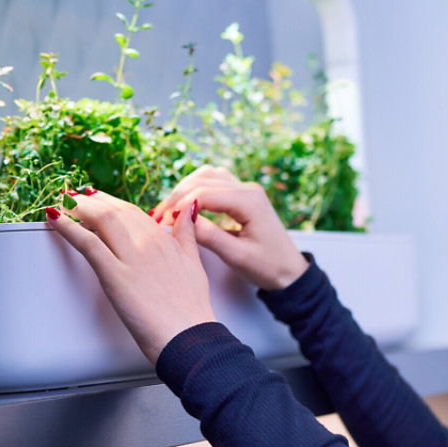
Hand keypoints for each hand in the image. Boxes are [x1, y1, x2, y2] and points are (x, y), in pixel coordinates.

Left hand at [46, 190, 215, 362]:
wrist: (188, 335)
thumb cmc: (191, 308)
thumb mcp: (194, 262)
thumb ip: (187, 233)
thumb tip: (189, 208)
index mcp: (164, 239)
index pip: (133, 211)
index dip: (111, 202)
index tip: (97, 198)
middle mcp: (147, 243)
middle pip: (114, 211)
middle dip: (91, 201)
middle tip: (74, 197)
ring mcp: (131, 258)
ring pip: (101, 220)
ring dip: (78, 208)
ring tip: (64, 202)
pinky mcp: (115, 275)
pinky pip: (88, 244)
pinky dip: (68, 228)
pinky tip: (55, 219)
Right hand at [151, 166, 308, 290]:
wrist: (289, 270)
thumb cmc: (268, 266)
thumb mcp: (237, 256)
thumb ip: (210, 236)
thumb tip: (183, 220)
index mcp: (250, 201)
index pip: (205, 194)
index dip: (180, 206)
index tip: (162, 222)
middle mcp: (248, 189)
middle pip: (203, 179)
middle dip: (178, 196)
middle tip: (158, 217)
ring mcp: (245, 189)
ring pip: (207, 176)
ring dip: (185, 189)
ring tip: (168, 211)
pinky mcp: (241, 195)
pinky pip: (214, 182)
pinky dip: (196, 189)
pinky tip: (184, 206)